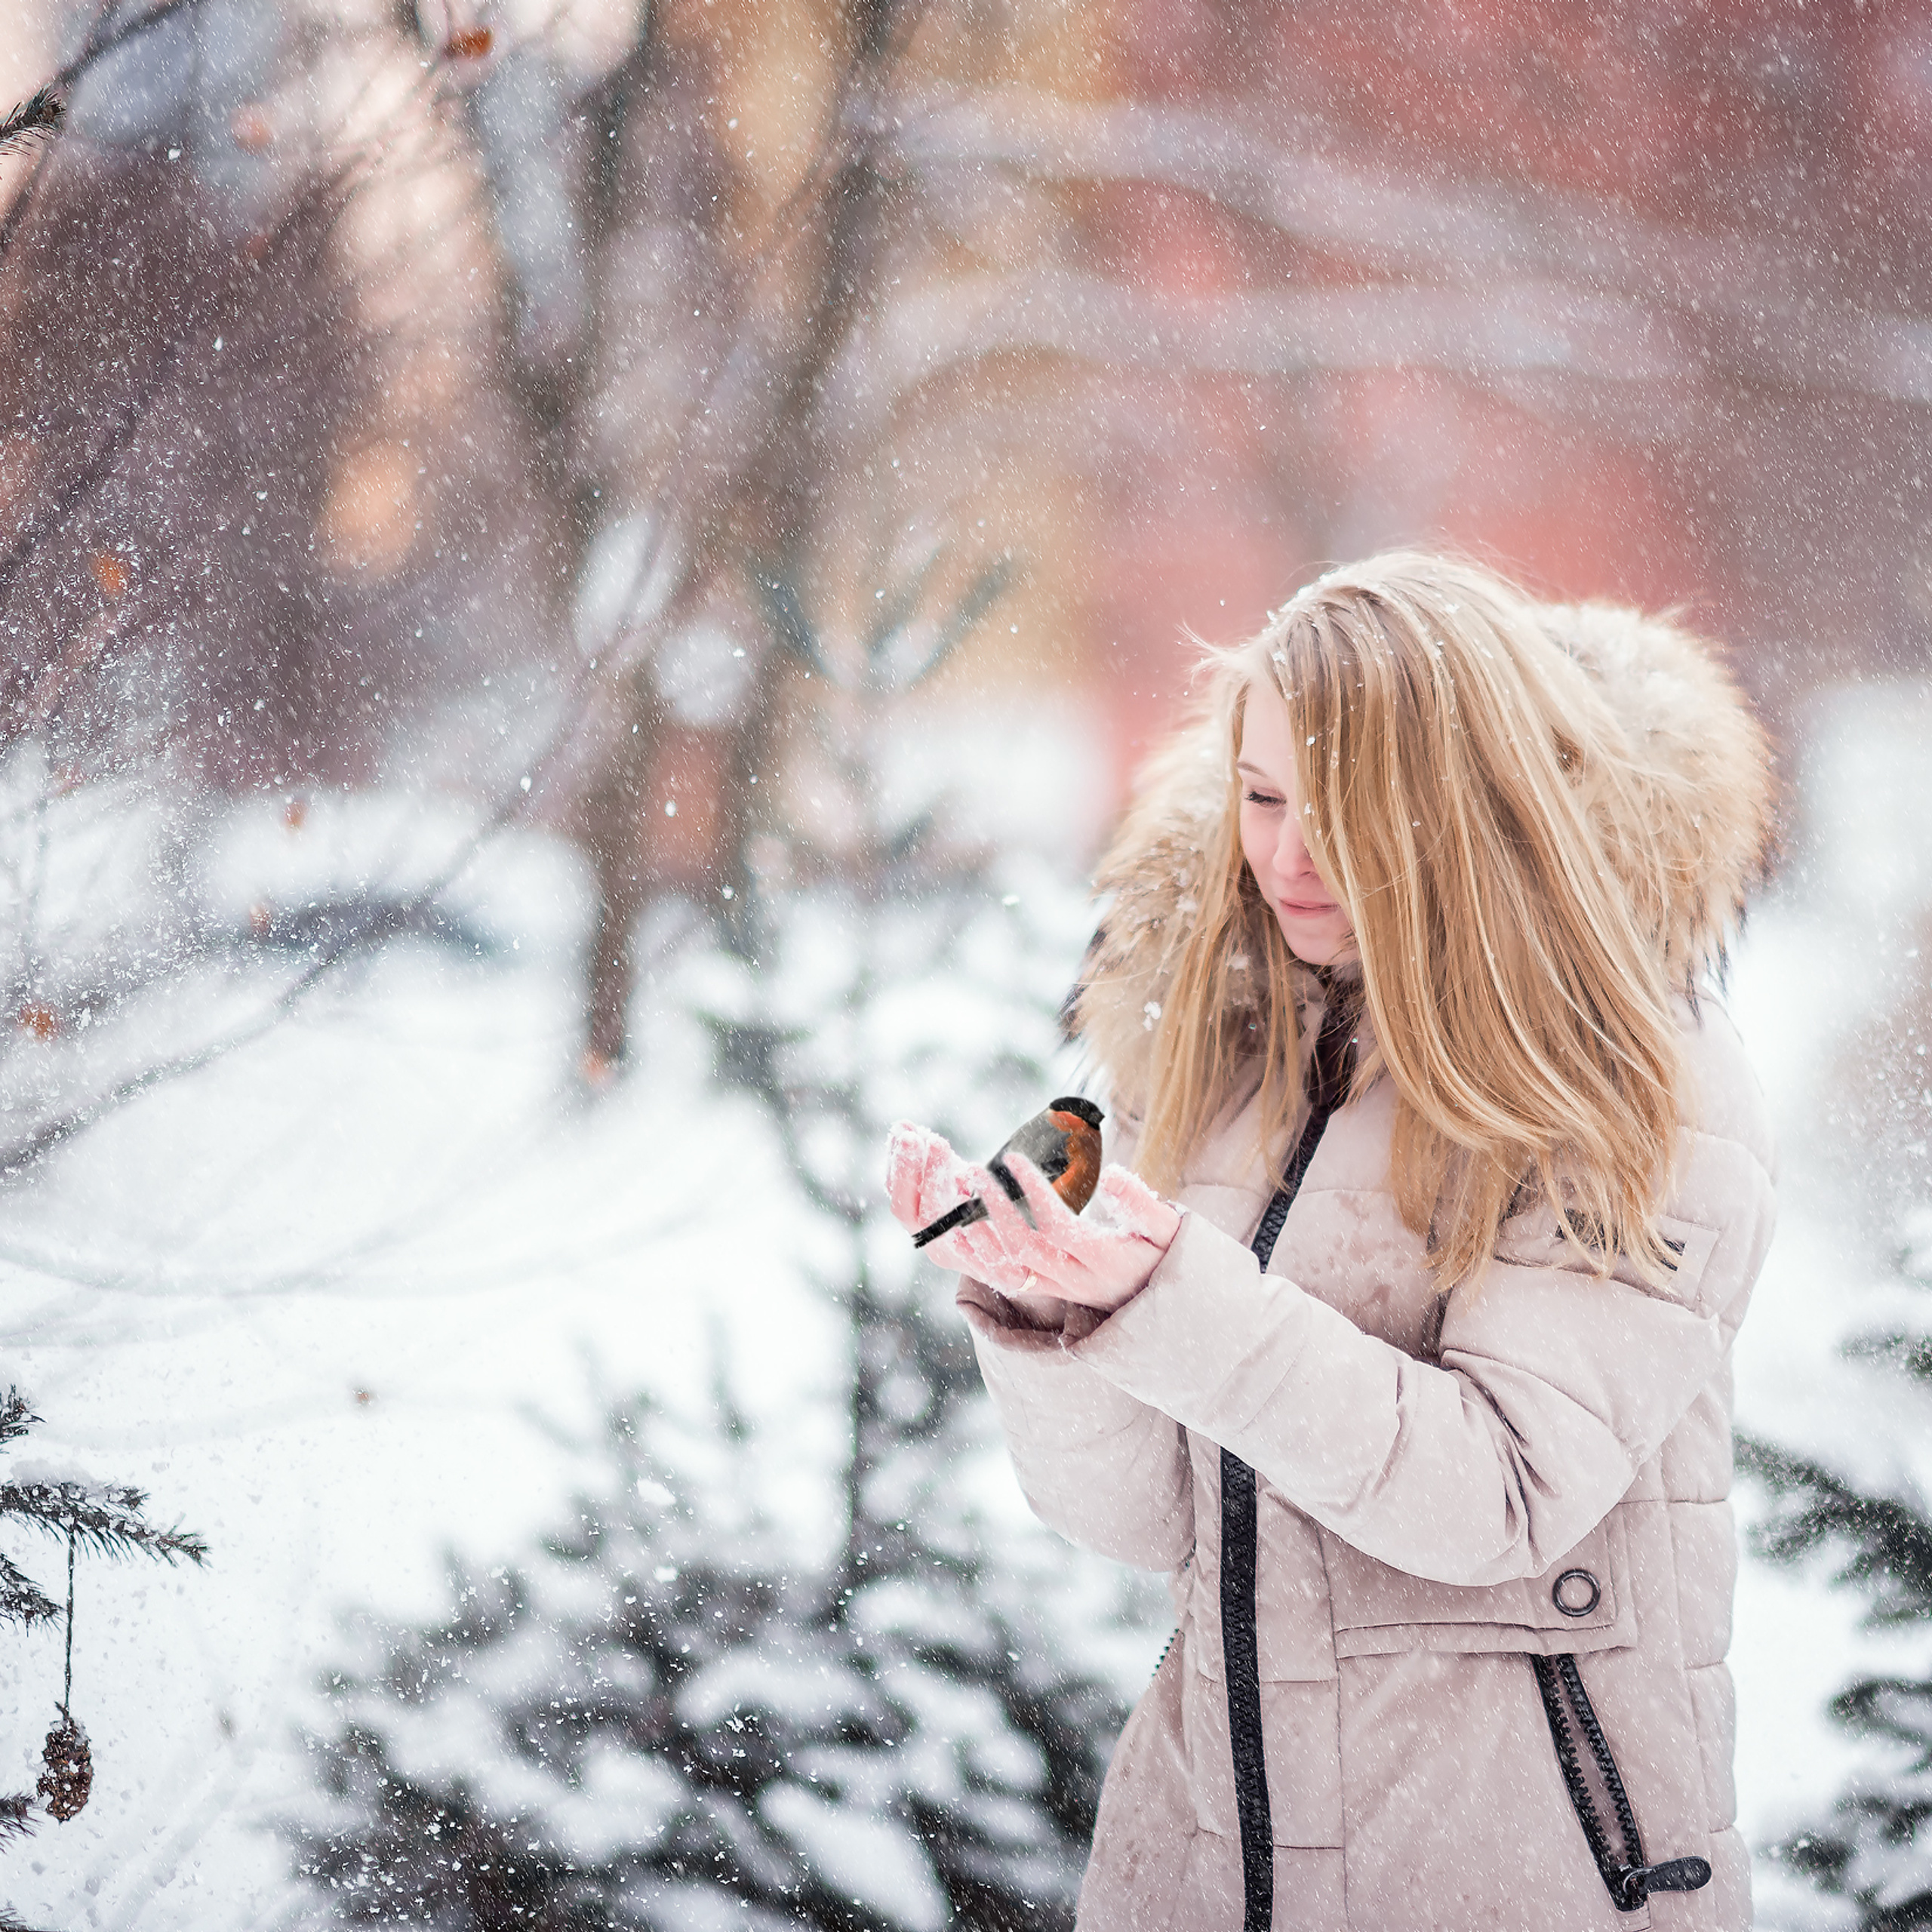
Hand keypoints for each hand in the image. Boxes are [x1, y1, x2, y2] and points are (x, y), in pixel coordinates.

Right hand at [883, 1122, 1035, 1291]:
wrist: (1027, 1259)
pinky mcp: (999, 1274)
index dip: (897, 1165)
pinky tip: (970, 1199)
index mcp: (924, 1227)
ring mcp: (964, 1263)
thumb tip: (903, 1126)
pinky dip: (977, 1231)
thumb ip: (931, 1158)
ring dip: (936, 1185)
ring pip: (937, 1227)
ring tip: (940, 1148)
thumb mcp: (956, 1183)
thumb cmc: (986, 1213)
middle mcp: (937, 1248)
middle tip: (920, 1137)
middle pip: (910, 1212)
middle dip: (911, 1170)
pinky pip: (986, 1259)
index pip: (898, 1197)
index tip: (904, 1130)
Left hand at [976, 1151, 1180, 1312]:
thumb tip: (1112, 1174)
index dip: (1033, 1191)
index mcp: (1104, 1259)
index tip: (1014, 1158)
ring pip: (1009, 1268)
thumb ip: (1139, 1201)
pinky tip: (962, 1232)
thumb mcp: (1166, 1226)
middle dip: (996, 1208)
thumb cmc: (1167, 1253)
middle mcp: (1078, 1279)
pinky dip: (982, 1258)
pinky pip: (1008, 1280)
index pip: (1058, 1225)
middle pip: (1025, 1247)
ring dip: (981, 1234)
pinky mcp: (1051, 1291)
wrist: (1167, 1300)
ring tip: (962, 1196)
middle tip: (977, 1171)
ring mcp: (1061, 1288)